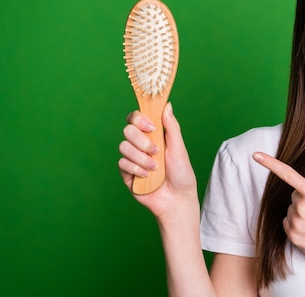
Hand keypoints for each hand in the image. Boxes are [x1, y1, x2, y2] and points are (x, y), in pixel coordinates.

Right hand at [118, 103, 198, 218]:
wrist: (177, 198)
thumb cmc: (181, 172)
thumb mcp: (179, 147)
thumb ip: (172, 126)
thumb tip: (167, 105)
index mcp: (152, 135)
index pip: (136, 118)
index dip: (139, 118)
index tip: (152, 127)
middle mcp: (140, 144)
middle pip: (127, 130)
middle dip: (142, 140)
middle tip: (156, 151)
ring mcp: (132, 158)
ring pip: (124, 146)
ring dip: (141, 158)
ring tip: (155, 167)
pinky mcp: (126, 173)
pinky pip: (122, 163)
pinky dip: (137, 169)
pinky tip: (148, 176)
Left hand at [252, 152, 304, 273]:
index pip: (289, 174)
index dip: (270, 163)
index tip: (256, 156)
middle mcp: (303, 207)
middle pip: (294, 197)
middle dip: (304, 201)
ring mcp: (296, 222)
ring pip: (291, 211)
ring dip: (300, 215)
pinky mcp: (293, 236)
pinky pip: (287, 223)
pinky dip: (296, 226)